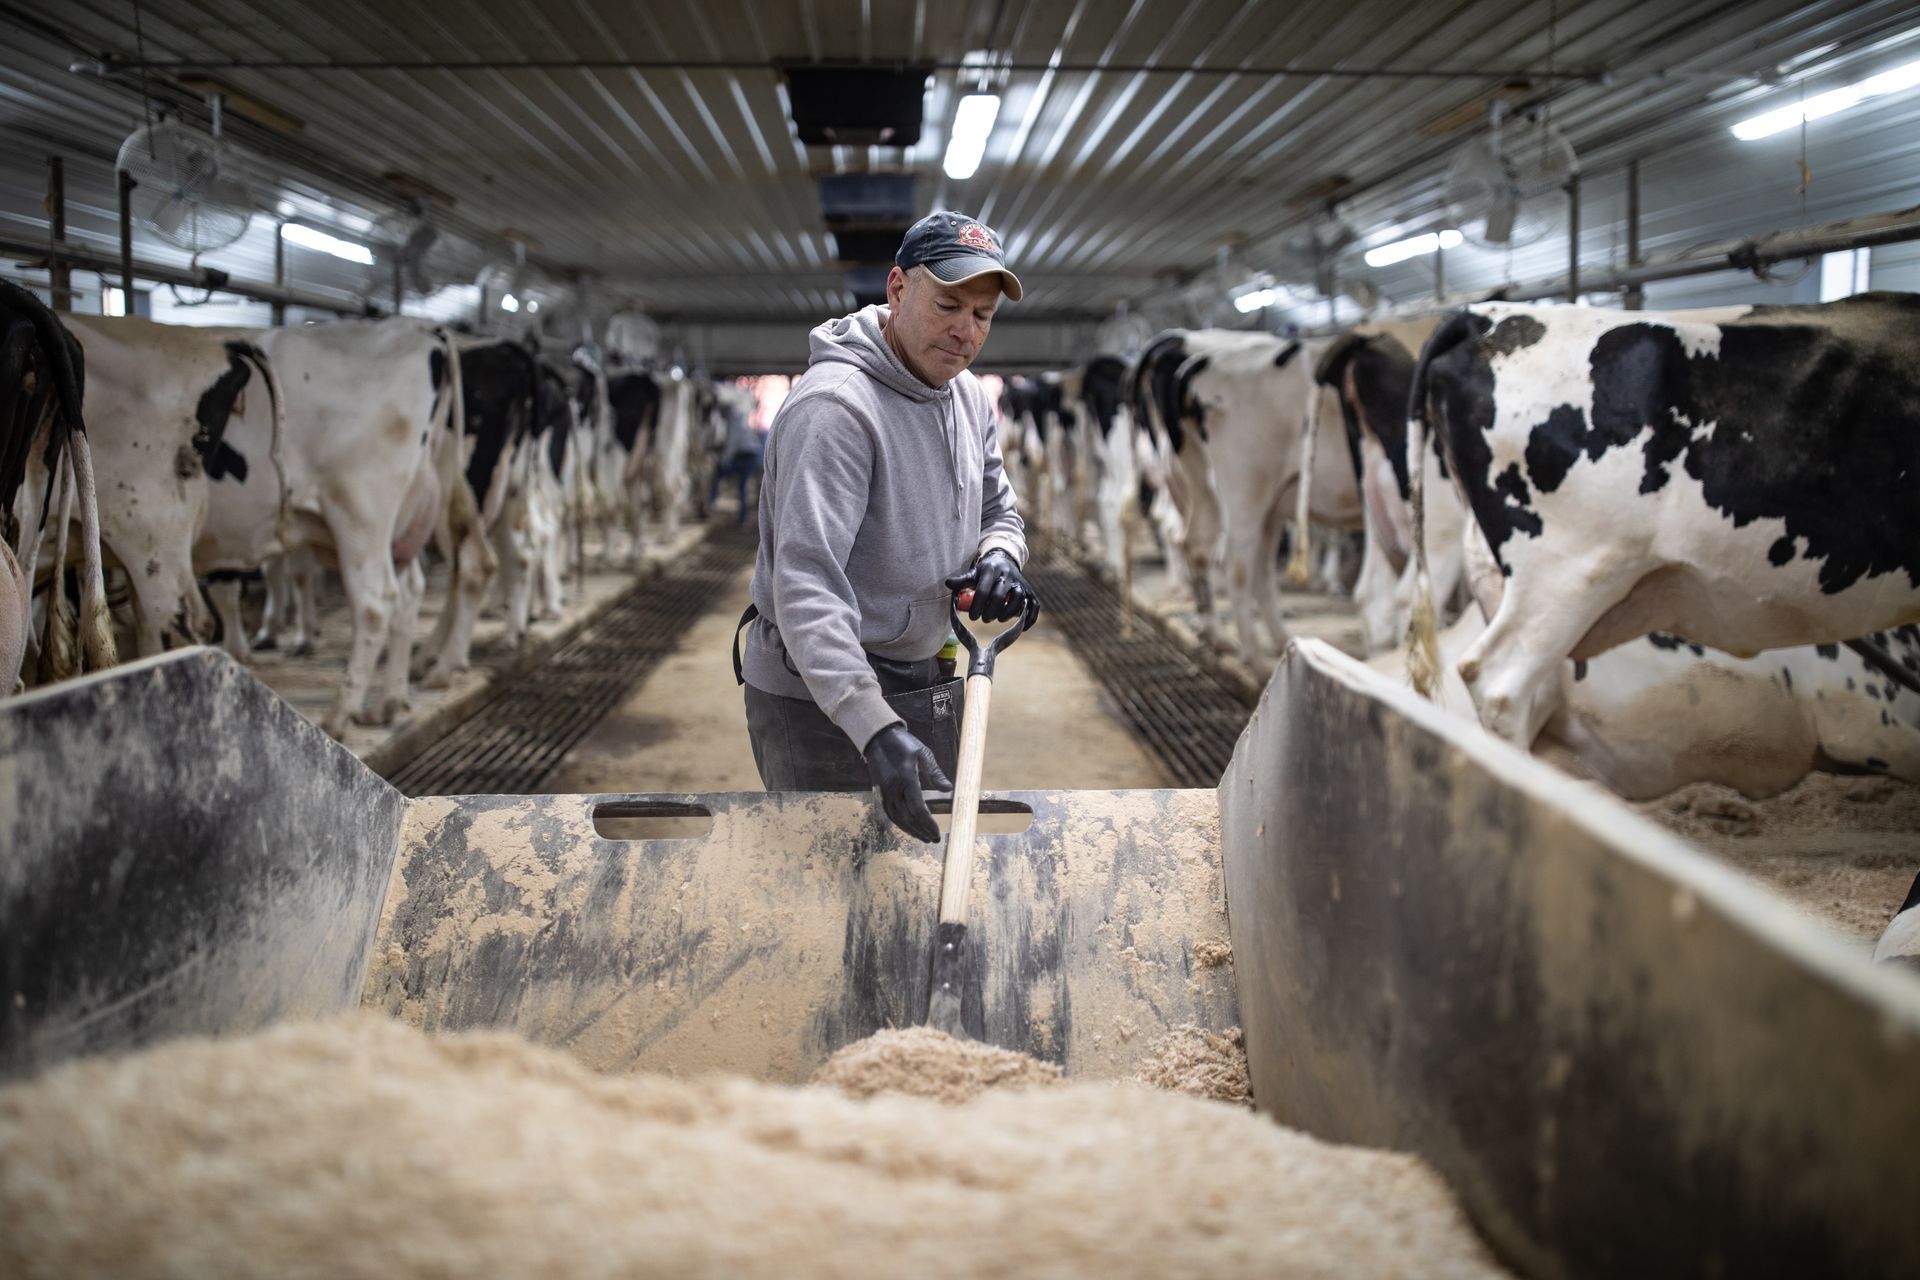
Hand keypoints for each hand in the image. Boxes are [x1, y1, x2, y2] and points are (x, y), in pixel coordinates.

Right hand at [863, 724, 950, 842]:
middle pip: (908, 818)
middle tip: (934, 839)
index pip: (918, 809)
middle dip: (922, 831)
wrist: (878, 738)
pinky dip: (900, 824)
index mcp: (906, 779)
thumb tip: (948, 789)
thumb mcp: (923, 753)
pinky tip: (909, 828)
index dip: (928, 824)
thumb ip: (935, 773)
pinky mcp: (880, 793)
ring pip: (898, 819)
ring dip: (911, 830)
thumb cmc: (903, 743)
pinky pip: (890, 813)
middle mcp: (894, 789)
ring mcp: (885, 792)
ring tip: (924, 837)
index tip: (937, 832)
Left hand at [944, 550, 1038, 624]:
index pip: (984, 590)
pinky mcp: (1029, 590)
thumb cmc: (985, 571)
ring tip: (999, 619)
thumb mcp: (973, 573)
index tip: (972, 616)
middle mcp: (1008, 576)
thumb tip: (948, 584)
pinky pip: (1034, 604)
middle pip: (1000, 596)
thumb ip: (962, 581)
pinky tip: (1023, 627)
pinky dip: (1030, 617)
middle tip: (984, 619)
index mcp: (991, 571)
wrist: (1004, 560)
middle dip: (991, 611)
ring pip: (1019, 599)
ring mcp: (1020, 583)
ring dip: (1009, 613)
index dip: (977, 605)